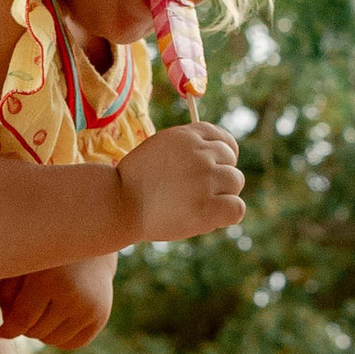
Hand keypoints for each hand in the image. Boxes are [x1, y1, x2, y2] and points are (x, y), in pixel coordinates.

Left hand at [0, 257, 115, 350]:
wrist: (88, 244)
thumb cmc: (46, 254)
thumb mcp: (22, 265)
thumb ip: (7, 295)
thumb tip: (6, 333)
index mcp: (50, 281)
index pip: (23, 319)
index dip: (9, 329)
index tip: (1, 332)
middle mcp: (74, 297)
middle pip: (37, 332)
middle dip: (26, 326)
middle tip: (25, 311)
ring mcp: (90, 309)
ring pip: (53, 340)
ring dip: (42, 332)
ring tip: (41, 312)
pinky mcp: (101, 317)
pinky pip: (72, 343)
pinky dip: (60, 338)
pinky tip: (56, 320)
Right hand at [118, 121, 244, 245]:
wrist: (118, 204)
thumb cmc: (136, 181)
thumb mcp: (161, 148)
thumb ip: (189, 148)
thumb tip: (224, 154)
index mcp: (188, 135)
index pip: (224, 139)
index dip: (224, 155)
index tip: (216, 168)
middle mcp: (200, 153)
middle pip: (231, 161)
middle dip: (218, 176)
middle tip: (196, 192)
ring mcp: (204, 179)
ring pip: (235, 182)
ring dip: (222, 195)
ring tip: (198, 204)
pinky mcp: (207, 207)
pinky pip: (236, 207)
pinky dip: (228, 213)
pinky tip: (210, 218)